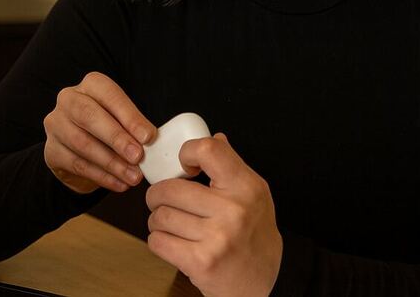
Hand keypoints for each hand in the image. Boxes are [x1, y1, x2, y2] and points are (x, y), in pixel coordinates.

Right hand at [43, 72, 156, 193]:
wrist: (79, 152)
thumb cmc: (108, 129)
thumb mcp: (122, 120)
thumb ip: (134, 127)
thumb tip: (150, 141)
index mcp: (91, 85)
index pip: (109, 95)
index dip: (129, 116)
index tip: (148, 137)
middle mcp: (68, 100)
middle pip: (89, 116)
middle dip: (116, 138)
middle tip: (138, 157)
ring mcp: (56, 125)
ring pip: (82, 143)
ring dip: (111, 163)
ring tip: (133, 176)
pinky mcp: (51, 151)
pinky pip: (77, 165)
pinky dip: (102, 177)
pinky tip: (120, 184)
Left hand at [146, 133, 282, 296]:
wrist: (262, 282)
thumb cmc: (254, 236)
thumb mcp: (254, 196)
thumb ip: (231, 168)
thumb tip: (215, 138)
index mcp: (246, 187)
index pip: (208, 150)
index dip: (186, 152)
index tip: (183, 165)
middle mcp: (234, 210)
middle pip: (170, 188)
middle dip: (158, 195)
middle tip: (162, 200)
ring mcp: (218, 237)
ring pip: (160, 216)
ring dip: (157, 221)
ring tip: (170, 224)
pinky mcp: (201, 262)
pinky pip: (158, 241)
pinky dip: (158, 241)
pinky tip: (172, 242)